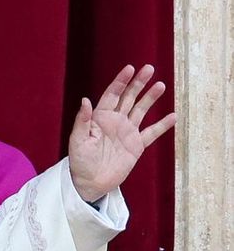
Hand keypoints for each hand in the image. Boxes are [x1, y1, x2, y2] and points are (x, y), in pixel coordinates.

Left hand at [68, 64, 176, 201]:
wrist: (89, 182)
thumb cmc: (79, 160)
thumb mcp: (78, 139)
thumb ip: (83, 120)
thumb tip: (85, 100)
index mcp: (100, 118)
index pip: (112, 95)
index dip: (120, 82)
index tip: (130, 68)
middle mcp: (115, 122)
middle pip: (129, 98)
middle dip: (138, 83)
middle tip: (149, 69)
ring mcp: (126, 133)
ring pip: (141, 111)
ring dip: (150, 98)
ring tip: (160, 85)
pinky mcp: (136, 146)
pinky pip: (151, 133)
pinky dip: (162, 125)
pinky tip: (172, 116)